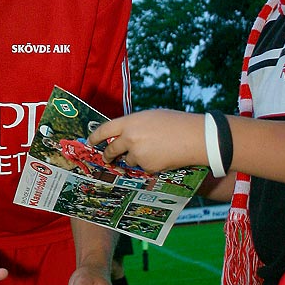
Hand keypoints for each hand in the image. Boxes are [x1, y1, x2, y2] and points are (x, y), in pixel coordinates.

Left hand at [90, 109, 204, 172]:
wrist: (194, 137)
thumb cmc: (174, 123)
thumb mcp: (150, 117)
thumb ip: (133, 125)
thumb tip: (121, 135)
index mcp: (130, 122)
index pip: (104, 130)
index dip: (95, 136)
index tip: (90, 141)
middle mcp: (130, 138)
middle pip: (111, 150)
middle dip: (108, 155)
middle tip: (108, 157)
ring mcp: (137, 154)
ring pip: (128, 160)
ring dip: (134, 157)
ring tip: (153, 149)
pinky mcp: (147, 167)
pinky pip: (142, 167)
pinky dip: (148, 164)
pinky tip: (161, 156)